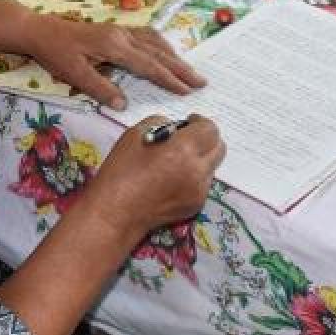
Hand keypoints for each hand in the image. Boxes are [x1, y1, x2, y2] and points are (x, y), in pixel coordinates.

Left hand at [23, 16, 205, 108]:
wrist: (41, 31)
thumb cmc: (55, 54)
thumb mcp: (74, 75)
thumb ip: (100, 89)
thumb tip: (123, 105)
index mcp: (114, 46)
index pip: (148, 65)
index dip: (169, 79)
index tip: (187, 90)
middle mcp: (122, 35)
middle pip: (158, 52)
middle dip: (181, 68)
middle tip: (201, 82)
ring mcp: (120, 30)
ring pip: (155, 42)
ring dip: (174, 56)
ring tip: (189, 71)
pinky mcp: (116, 30)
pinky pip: (147, 36)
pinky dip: (162, 46)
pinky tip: (166, 53)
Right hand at [83, 114, 224, 237]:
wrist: (116, 212)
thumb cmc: (121, 172)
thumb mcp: (134, 134)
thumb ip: (161, 123)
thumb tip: (177, 128)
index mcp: (183, 149)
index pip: (210, 129)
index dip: (200, 123)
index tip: (190, 123)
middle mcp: (197, 171)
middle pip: (219, 147)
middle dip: (205, 140)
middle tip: (188, 139)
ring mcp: (199, 190)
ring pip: (212, 166)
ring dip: (200, 159)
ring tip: (176, 162)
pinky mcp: (196, 205)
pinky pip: (203, 183)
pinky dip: (193, 176)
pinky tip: (172, 179)